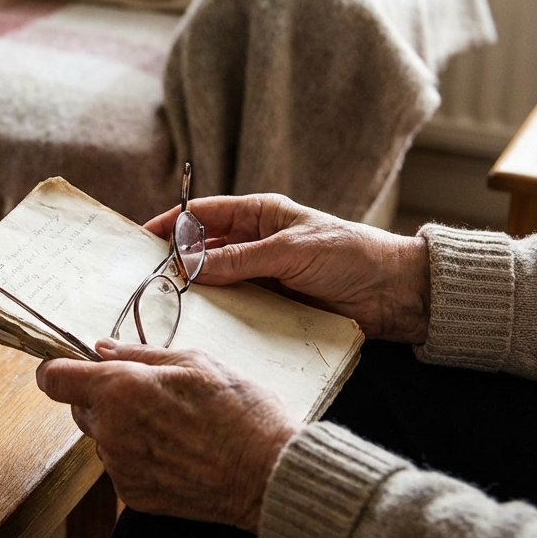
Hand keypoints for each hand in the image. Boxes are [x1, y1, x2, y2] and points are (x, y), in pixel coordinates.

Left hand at [36, 337, 298, 530]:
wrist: (268, 474)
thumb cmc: (240, 412)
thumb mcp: (195, 362)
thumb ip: (139, 353)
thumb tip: (103, 348)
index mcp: (120, 389)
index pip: (54, 379)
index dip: (56, 369)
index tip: (68, 366)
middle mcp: (111, 431)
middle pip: (80, 408)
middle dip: (103, 397)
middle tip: (147, 393)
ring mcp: (121, 467)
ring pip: (103, 438)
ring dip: (124, 428)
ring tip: (173, 425)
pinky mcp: (134, 495)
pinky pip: (122, 467)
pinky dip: (140, 457)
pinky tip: (177, 451)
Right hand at [147, 193, 429, 343]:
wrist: (394, 293)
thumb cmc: (350, 255)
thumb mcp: (290, 251)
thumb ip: (239, 259)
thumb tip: (190, 266)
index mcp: (261, 215)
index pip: (205, 213)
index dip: (172, 223)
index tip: (141, 239)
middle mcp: (257, 243)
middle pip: (204, 248)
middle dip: (177, 260)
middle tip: (146, 278)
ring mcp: (263, 275)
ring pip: (217, 280)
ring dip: (196, 291)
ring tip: (165, 304)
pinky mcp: (272, 305)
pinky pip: (237, 307)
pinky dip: (219, 313)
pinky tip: (201, 323)